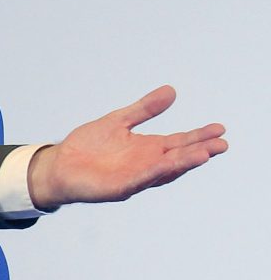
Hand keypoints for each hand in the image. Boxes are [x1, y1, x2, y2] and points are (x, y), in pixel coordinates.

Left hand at [27, 85, 226, 208]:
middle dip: (199, 151)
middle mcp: (145, 165)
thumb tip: (171, 91)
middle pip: (178, 158)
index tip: (219, 129)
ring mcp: (134, 178)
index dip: (199, 137)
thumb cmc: (87, 146)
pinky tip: (166, 164)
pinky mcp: (118, 188)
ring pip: (163, 171)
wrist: (58, 166)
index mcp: (148, 149)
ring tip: (204, 154)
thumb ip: (144, 109)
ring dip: (182, 163)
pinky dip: (153, 172)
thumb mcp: (118, 121)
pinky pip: (138, 180)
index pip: (179, 143)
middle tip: (222, 144)